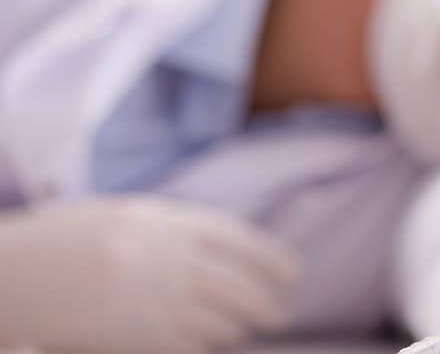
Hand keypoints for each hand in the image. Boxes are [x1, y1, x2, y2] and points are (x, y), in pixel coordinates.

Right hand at [0, 197, 299, 353]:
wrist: (11, 276)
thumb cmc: (62, 243)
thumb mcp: (122, 217)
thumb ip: (172, 229)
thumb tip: (220, 250)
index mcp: (164, 221)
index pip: (237, 240)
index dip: (270, 258)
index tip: (292, 272)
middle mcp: (168, 258)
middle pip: (239, 285)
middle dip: (265, 301)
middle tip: (279, 312)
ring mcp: (154, 299)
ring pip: (222, 321)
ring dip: (237, 327)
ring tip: (243, 328)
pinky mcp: (139, 337)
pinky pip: (192, 347)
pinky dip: (205, 347)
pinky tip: (206, 345)